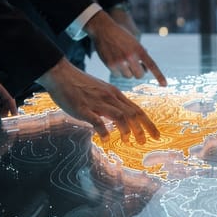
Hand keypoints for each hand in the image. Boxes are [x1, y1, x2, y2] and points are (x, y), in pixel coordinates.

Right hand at [37, 57, 161, 142]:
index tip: (156, 135)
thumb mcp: (101, 91)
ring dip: (126, 130)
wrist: (60, 74)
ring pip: (119, 116)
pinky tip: (106, 140)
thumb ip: (111, 104)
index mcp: (115, 94)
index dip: (148, 123)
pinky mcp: (83, 108)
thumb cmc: (79, 84)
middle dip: (143, 129)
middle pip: (132, 113)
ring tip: (128, 141)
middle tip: (147, 142)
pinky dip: (103, 131)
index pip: (137, 110)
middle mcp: (109, 97)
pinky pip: (96, 120)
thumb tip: (119, 119)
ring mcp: (97, 102)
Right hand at [84, 11, 166, 85]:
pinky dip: (118, 71)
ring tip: (124, 62)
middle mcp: (131, 56)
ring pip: (129, 76)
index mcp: (139, 49)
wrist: (103, 29)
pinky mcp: (110, 65)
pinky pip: (118, 75)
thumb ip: (141, 54)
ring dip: (128, 71)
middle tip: (136, 67)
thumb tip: (146, 69)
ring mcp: (120, 61)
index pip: (151, 65)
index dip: (159, 76)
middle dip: (139, 72)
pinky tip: (115, 61)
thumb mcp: (134, 41)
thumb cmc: (121, 35)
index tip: (164, 85)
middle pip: (139, 75)